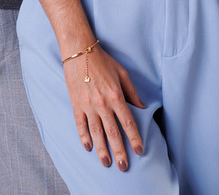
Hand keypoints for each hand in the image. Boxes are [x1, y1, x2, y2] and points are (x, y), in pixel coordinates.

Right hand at [63, 43, 145, 171]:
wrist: (79, 52)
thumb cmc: (103, 61)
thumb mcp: (122, 74)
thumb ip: (132, 93)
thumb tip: (142, 108)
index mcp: (116, 96)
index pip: (128, 123)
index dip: (134, 138)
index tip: (139, 151)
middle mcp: (102, 104)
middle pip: (113, 133)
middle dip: (119, 151)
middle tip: (123, 167)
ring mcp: (88, 106)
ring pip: (96, 133)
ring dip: (102, 149)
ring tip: (106, 163)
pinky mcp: (76, 104)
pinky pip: (80, 124)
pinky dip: (84, 137)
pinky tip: (89, 148)